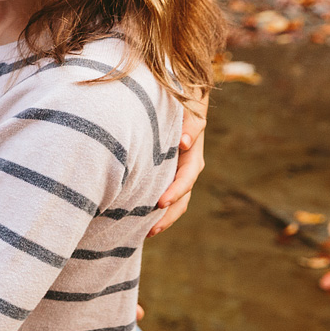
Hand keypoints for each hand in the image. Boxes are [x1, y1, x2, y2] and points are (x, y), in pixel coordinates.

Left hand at [150, 94, 207, 236]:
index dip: (176, 190)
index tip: (161, 202)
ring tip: (146, 233)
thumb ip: (190, 124)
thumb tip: (183, 143)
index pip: (186, 177)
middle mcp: (186, 167)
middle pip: (182, 197)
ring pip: (174, 202)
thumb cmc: (181, 101)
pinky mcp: (164, 174)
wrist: (178, 97)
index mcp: (191, 154)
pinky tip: (138, 222)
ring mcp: (176, 172)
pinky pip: (162, 195)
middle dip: (167, 214)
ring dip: (162, 218)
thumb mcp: (189, 108)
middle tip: (150, 229)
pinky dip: (154, 209)